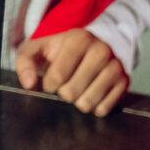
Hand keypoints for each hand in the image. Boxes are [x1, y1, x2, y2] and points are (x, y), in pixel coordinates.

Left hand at [14, 28, 130, 116]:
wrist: (95, 44)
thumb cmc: (61, 50)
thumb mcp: (39, 48)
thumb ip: (25, 61)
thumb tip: (29, 84)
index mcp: (79, 39)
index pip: (57, 77)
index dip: (49, 84)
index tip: (52, 78)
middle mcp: (101, 51)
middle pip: (71, 92)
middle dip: (63, 92)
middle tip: (67, 82)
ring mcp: (116, 67)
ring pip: (88, 103)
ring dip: (78, 101)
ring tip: (79, 88)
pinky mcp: (125, 82)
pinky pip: (104, 109)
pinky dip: (94, 106)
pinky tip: (92, 93)